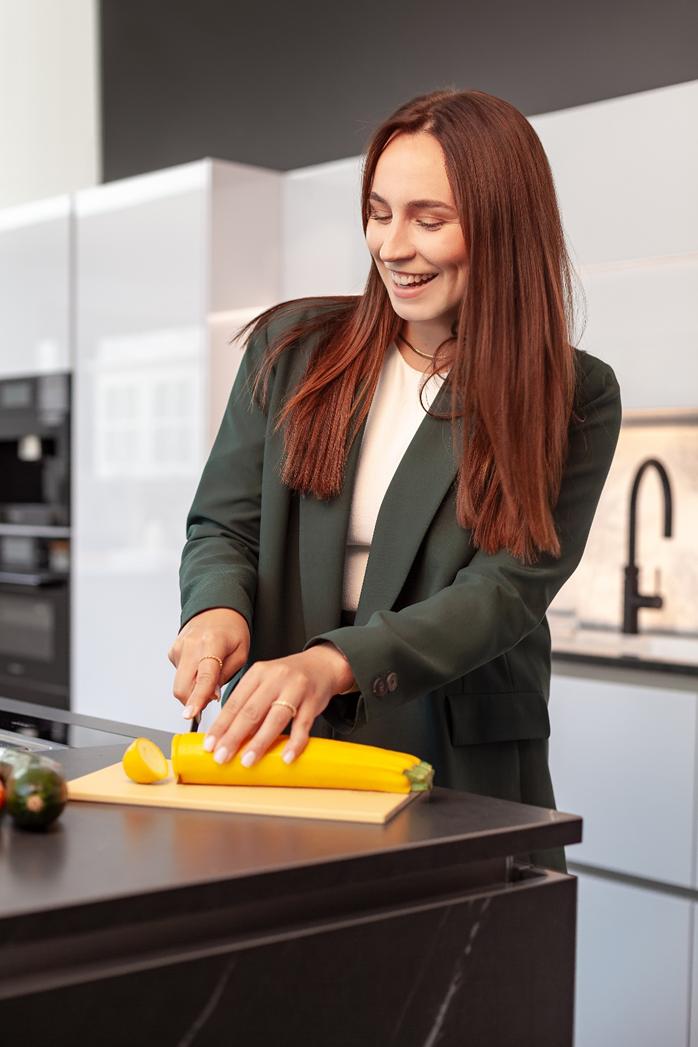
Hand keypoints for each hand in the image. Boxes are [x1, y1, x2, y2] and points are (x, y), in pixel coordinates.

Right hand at [169, 608, 250, 719]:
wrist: (216, 607)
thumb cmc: (232, 628)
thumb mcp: (241, 652)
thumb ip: (226, 676)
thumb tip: (210, 696)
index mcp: (212, 643)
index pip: (203, 677)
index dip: (197, 698)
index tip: (191, 713)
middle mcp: (191, 644)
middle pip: (182, 686)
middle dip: (192, 701)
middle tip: (208, 701)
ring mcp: (179, 647)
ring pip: (180, 683)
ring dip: (193, 689)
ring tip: (209, 674)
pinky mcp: (172, 651)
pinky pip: (179, 675)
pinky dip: (190, 678)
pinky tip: (200, 665)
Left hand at [202, 644, 354, 765]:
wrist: (322, 665)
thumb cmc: (288, 677)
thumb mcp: (264, 681)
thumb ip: (247, 702)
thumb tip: (227, 734)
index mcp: (258, 673)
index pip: (234, 702)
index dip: (221, 725)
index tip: (209, 744)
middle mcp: (275, 678)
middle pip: (251, 711)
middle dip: (233, 736)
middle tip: (221, 756)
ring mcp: (295, 689)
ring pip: (275, 718)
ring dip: (259, 742)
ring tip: (247, 760)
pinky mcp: (313, 701)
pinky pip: (303, 724)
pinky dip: (295, 742)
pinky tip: (286, 756)